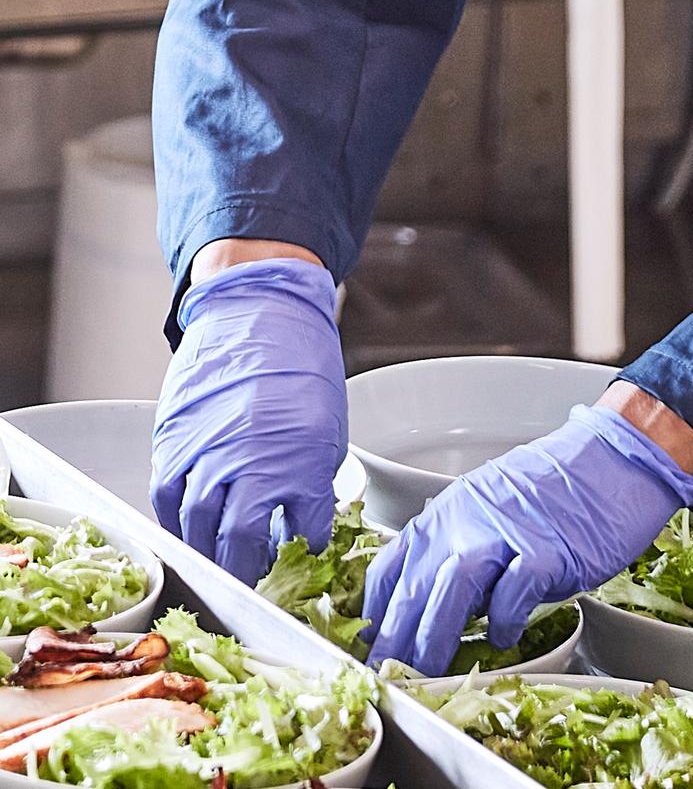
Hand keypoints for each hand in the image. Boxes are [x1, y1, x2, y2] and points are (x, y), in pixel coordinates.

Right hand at [150, 259, 347, 585]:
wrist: (256, 310)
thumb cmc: (298, 362)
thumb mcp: (325, 421)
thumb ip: (312, 475)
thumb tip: (304, 520)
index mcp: (299, 455)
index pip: (303, 529)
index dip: (304, 551)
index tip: (302, 561)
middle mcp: (249, 459)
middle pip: (240, 541)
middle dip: (247, 570)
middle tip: (251, 581)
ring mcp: (206, 450)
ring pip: (198, 526)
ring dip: (208, 553)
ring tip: (219, 564)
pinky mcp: (174, 439)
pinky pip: (167, 496)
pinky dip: (176, 521)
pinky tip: (189, 530)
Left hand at [364, 404, 692, 674]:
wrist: (616, 456)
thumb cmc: (558, 486)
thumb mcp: (491, 506)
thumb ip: (459, 546)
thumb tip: (431, 604)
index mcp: (449, 509)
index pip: (390, 567)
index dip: (375, 616)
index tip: (371, 650)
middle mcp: (468, 518)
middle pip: (414, 586)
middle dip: (394, 642)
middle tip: (389, 679)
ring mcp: (507, 532)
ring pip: (451, 590)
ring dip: (434, 639)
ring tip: (428, 675)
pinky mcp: (547, 550)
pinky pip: (513, 595)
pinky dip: (504, 623)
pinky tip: (505, 638)